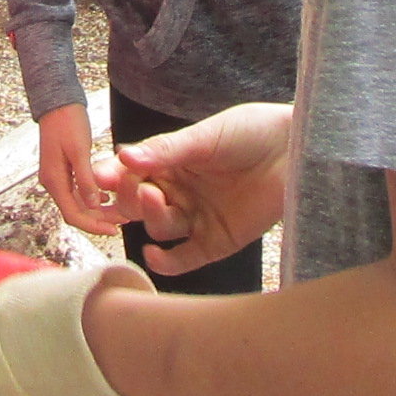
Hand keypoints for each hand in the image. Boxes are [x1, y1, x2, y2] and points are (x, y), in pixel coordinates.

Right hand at [37, 103, 124, 238]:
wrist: (57, 102)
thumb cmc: (67, 121)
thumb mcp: (80, 150)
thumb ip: (86, 179)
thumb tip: (93, 204)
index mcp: (54, 180)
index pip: (72, 215)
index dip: (93, 226)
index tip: (113, 230)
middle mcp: (52, 182)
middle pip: (75, 212)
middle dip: (98, 220)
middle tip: (121, 222)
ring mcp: (56, 177)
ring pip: (77, 204)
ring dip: (96, 211)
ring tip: (119, 212)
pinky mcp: (62, 170)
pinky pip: (76, 192)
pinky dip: (92, 198)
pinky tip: (106, 197)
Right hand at [111, 100, 293, 273]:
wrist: (297, 149)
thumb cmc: (251, 132)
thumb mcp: (205, 136)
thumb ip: (166, 150)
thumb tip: (123, 157)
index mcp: (170, 162)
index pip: (131, 174)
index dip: (113, 178)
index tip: (98, 178)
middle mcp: (179, 191)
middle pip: (139, 205)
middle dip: (131, 199)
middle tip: (137, 189)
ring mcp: (197, 217)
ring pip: (159, 228)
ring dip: (151, 218)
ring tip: (157, 200)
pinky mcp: (217, 241)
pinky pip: (185, 258)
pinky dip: (166, 262)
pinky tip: (153, 255)